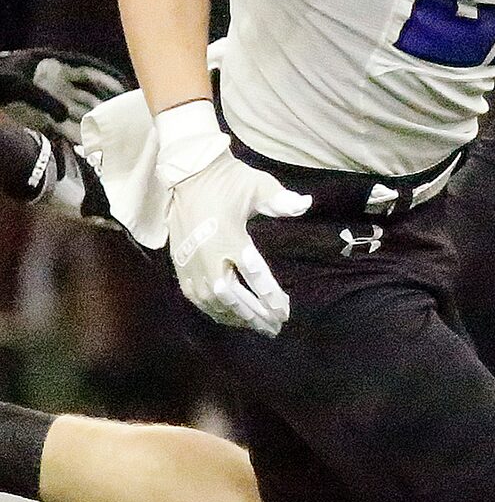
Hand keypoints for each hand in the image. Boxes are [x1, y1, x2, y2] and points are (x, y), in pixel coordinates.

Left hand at [0, 49, 125, 138]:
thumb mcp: (17, 85)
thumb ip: (42, 98)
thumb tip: (65, 114)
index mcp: (53, 66)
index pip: (87, 69)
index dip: (106, 77)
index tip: (123, 88)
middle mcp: (58, 83)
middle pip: (89, 92)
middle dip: (105, 103)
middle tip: (124, 115)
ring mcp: (53, 100)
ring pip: (81, 111)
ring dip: (94, 121)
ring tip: (111, 132)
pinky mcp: (46, 117)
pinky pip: (67, 125)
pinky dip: (77, 133)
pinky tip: (89, 142)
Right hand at [156, 101, 308, 335]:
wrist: (188, 174)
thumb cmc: (228, 181)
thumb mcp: (258, 185)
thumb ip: (281, 199)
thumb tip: (305, 203)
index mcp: (230, 237)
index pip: (254, 276)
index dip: (270, 297)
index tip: (284, 311)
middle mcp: (209, 254)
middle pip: (233, 296)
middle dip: (256, 314)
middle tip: (275, 327)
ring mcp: (192, 261)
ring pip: (213, 301)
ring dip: (236, 317)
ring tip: (258, 327)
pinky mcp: (180, 263)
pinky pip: (195, 296)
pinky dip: (212, 310)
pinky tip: (229, 318)